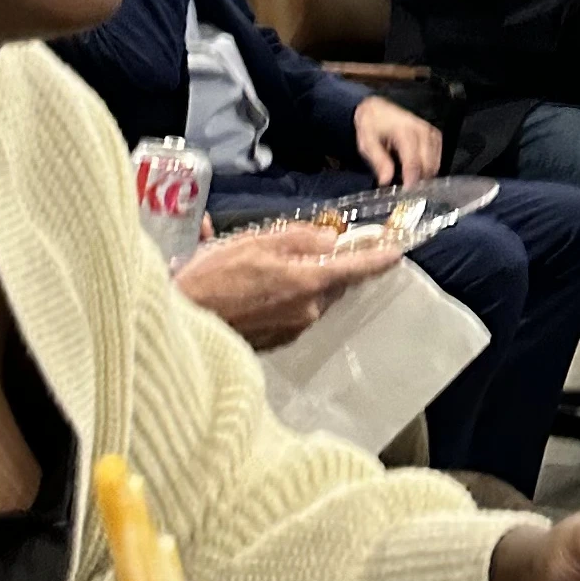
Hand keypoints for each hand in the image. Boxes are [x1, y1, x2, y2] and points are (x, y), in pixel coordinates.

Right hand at [172, 220, 401, 348]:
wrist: (181, 320)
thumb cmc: (213, 277)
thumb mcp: (255, 242)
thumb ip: (300, 238)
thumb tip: (331, 240)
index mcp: (308, 282)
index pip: (357, 269)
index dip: (379, 258)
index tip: (398, 251)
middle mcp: (310, 310)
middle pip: (334, 282)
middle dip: (327, 266)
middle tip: (299, 251)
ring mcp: (295, 329)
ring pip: (314, 298)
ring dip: (302, 282)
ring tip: (265, 272)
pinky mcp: (279, 341)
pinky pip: (296, 314)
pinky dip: (286, 299)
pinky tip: (257, 292)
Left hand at [350, 97, 443, 183]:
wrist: (377, 109)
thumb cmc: (371, 126)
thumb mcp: (367, 143)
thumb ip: (379, 161)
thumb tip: (386, 180)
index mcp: (404, 132)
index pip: (413, 160)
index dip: (412, 178)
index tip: (408, 190)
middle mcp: (421, 131)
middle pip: (428, 163)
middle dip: (419, 178)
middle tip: (407, 187)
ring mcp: (430, 132)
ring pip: (435, 161)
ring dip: (425, 173)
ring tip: (411, 178)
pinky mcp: (434, 134)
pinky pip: (438, 155)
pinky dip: (430, 165)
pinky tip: (419, 168)